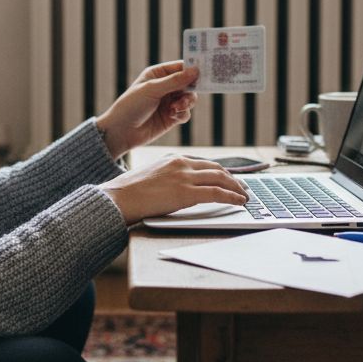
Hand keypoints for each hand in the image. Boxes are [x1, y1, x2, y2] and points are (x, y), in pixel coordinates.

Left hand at [95, 61, 198, 158]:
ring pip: (189, 98)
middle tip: (187, 96)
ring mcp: (169, 102)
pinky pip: (185, 113)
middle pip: (189, 83)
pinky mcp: (171, 117)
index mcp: (158, 74)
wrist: (121, 132)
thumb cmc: (131, 105)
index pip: (180, 67)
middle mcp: (165, 86)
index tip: (204, 72)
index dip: (192, 69)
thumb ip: (175, 81)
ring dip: (186, 102)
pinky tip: (171, 116)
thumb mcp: (152, 89)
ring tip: (176, 107)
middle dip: (190, 89)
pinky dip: (181, 114)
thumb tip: (195, 71)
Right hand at [99, 155, 248, 224]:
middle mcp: (182, 164)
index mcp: (174, 159)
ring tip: (244, 196)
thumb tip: (178, 188)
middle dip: (232, 179)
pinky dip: (231, 197)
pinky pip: (216, 193)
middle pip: (217, 169)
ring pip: (220, 179)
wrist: (119, 198)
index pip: (204, 164)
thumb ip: (169, 178)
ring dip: (236, 188)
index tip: (229, 179)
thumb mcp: (152, 177)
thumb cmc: (129, 192)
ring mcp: (184, 177)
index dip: (221, 172)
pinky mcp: (186, 193)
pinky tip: (239, 202)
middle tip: (242, 187)